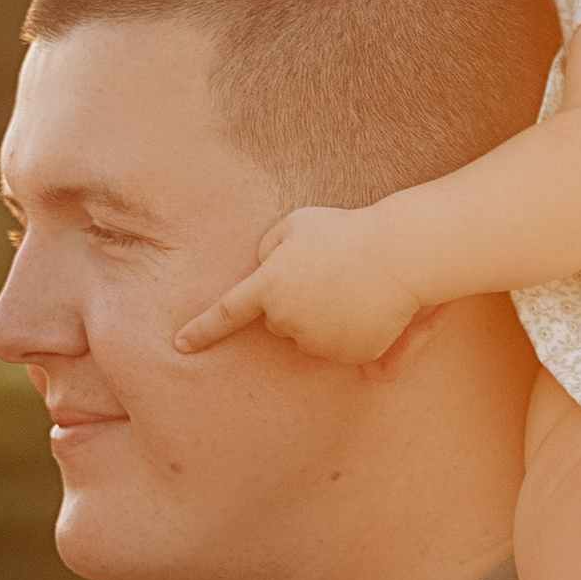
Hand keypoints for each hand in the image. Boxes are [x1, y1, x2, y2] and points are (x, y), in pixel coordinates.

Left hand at [175, 203, 426, 360]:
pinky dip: (350, 334)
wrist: (399, 253)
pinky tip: (366, 308)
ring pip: (310, 337)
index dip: (202, 330)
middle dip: (294, 306)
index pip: (226, 312)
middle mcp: (287, 319)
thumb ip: (269, 246)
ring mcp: (317, 341)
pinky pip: (339, 349)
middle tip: (326, 278)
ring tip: (350, 290)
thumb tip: (264, 268)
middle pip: (279, 324)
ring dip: (322, 320)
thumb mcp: (298, 224)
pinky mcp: (347, 355)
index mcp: (268, 286)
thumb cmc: (346, 231)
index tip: (180, 345)